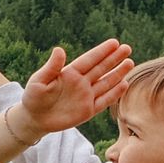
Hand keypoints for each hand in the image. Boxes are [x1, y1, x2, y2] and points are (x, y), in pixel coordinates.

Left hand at [15, 37, 134, 134]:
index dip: (102, 52)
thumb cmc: (33, 97)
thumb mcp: (39, 80)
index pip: (89, 60)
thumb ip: (52, 66)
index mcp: (70, 73)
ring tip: (130, 63)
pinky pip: (104, 101)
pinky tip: (124, 84)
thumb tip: (59, 49)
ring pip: (106, 82)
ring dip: (118, 73)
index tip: (115, 43)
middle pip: (101, 68)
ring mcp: (86, 96)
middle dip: (114, 59)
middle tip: (127, 48)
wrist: (34, 119)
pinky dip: (114, 93)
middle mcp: (81, 83)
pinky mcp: (88, 110)